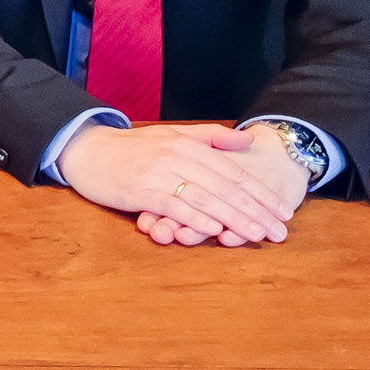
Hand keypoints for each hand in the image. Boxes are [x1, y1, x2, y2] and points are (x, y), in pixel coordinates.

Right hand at [55, 119, 299, 245]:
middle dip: (256, 211)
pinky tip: (215, 230)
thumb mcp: (173, 135)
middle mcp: (177, 157)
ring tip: (257, 235)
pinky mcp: (140, 191)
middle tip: (279, 231)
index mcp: (189, 144)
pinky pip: (174, 206)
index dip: (261, 193)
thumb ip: (211, 137)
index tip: (283, 211)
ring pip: (205, 199)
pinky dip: (196, 219)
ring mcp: (158, 174)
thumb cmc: (132, 147)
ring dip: (234, 220)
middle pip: (225, 188)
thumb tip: (247, 141)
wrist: (86, 150)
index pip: (233, 172)